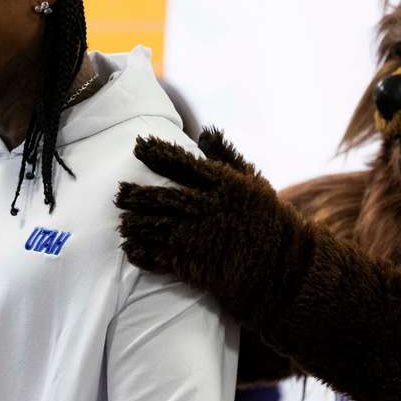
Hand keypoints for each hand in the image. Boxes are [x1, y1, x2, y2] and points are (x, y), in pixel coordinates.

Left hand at [115, 127, 306, 324]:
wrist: (282, 268)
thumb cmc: (268, 221)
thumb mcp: (252, 182)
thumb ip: (226, 157)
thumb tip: (205, 132)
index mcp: (224, 185)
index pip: (184, 165)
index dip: (159, 154)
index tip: (139, 146)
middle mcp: (209, 208)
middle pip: (165, 197)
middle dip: (139, 195)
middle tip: (119, 193)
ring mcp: (201, 237)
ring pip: (159, 227)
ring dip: (137, 225)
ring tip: (122, 224)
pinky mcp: (196, 264)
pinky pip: (162, 257)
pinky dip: (144, 254)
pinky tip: (131, 250)